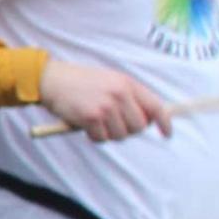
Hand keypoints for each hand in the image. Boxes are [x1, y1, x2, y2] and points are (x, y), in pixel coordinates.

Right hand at [38, 61, 169, 142]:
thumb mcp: (111, 81)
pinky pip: (102, 138)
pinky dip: (94, 136)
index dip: (164, 122)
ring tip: (97, 122)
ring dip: (109, 133)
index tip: (167, 134)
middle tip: (113, 124)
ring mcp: (106, 106)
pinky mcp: (91, 117)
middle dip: (128, 129)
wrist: (52, 80)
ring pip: (121, 135)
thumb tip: (147, 120)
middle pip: (138, 126)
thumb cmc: (81, 82)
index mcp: (127, 84)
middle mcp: (119, 94)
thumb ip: (130, 96)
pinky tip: (85, 124)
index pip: (155, 106)